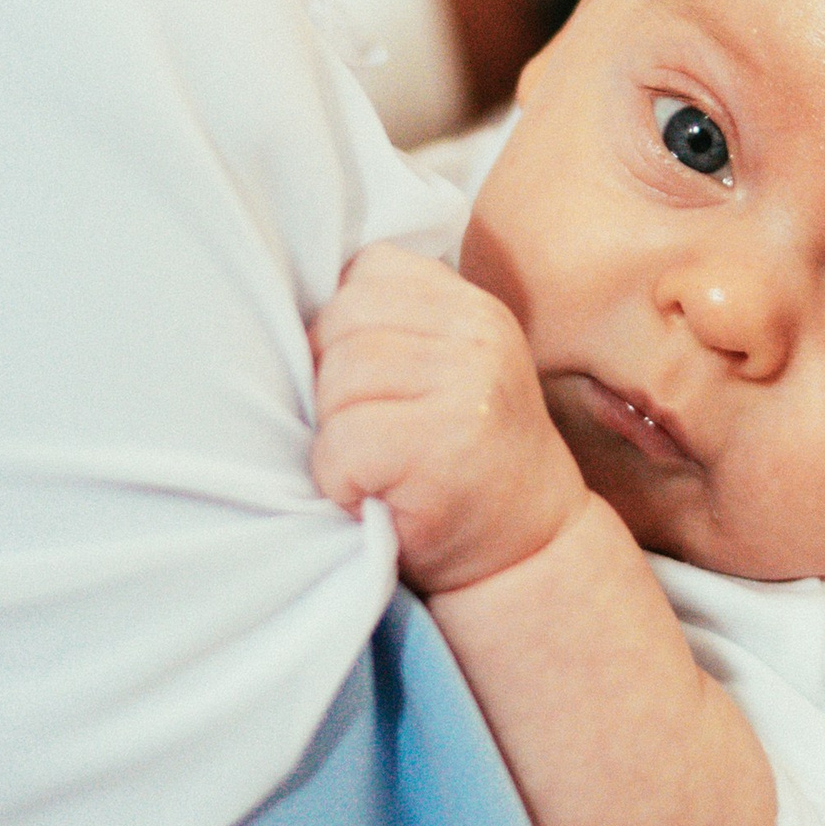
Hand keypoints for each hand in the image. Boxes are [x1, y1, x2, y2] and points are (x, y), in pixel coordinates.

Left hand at [311, 246, 589, 595]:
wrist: (533, 553)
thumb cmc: (466, 466)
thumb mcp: (449, 373)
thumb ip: (397, 328)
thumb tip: (291, 310)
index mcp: (472, 307)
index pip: (367, 271)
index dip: (342, 329)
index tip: (368, 387)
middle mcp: (479, 333)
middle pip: (341, 320)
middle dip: (329, 383)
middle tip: (366, 437)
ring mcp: (468, 385)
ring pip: (337, 379)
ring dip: (332, 436)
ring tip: (371, 469)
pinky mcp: (445, 445)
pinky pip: (343, 442)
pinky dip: (337, 479)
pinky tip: (372, 495)